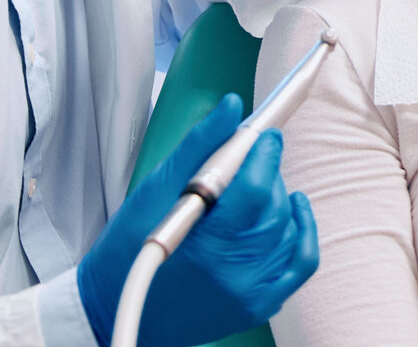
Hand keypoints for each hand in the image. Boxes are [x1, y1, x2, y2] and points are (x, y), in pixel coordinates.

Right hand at [76, 94, 318, 346]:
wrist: (115, 311)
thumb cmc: (125, 251)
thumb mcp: (153, 191)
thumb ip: (199, 146)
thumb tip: (232, 106)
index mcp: (204, 245)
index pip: (255, 189)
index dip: (265, 154)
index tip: (265, 135)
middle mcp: (234, 275)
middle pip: (274, 207)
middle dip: (267, 174)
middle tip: (250, 159)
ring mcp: (250, 295)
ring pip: (289, 230)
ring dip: (280, 200)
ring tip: (254, 187)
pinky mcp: (258, 306)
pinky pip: (301, 263)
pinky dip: (302, 231)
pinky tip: (291, 210)